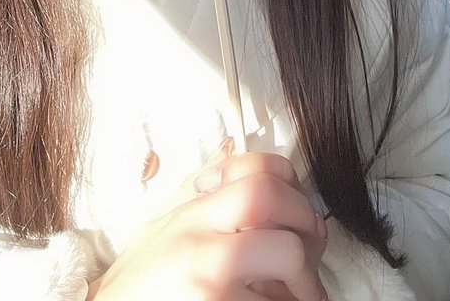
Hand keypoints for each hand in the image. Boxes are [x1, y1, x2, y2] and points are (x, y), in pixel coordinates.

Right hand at [87, 148, 327, 300]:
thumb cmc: (139, 286)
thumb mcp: (162, 228)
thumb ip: (201, 198)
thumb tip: (237, 161)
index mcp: (192, 216)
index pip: (256, 172)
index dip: (290, 182)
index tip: (296, 210)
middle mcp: (202, 244)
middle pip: (274, 204)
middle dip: (307, 227)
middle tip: (309, 257)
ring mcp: (212, 285)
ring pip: (289, 266)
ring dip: (304, 283)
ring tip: (295, 296)